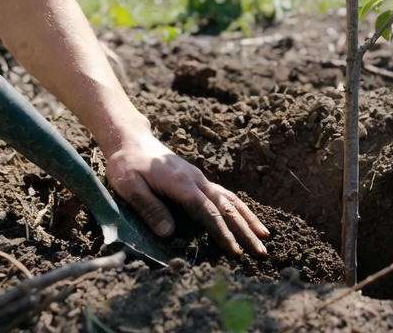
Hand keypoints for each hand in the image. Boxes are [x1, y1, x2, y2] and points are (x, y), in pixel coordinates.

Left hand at [104, 131, 268, 256]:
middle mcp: (197, 180)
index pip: (207, 212)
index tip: (234, 251)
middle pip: (226, 207)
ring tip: (265, 236)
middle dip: (244, 230)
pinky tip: (248, 219)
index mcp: (181, 184)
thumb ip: (150, 208)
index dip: (222, 233)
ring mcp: (200, 179)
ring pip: (231, 200)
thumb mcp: (130, 187)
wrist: (131, 140)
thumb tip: (169, 233)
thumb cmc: (127, 164)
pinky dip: (239, 208)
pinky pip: (225, 195)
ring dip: (248, 219)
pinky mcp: (199, 180)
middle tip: (260, 251)